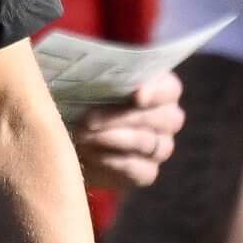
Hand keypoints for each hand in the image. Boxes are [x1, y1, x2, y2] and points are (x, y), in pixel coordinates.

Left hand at [72, 70, 185, 191]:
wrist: (72, 136)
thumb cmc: (84, 99)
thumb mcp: (88, 82)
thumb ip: (96, 75)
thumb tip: (88, 70)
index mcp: (160, 89)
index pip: (170, 89)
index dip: (156, 92)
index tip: (136, 95)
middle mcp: (167, 119)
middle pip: (161, 118)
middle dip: (122, 118)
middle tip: (88, 119)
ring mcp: (161, 147)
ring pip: (148, 143)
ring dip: (112, 139)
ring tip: (82, 136)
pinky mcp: (146, 172)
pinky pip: (139, 170)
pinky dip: (113, 163)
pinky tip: (90, 155)